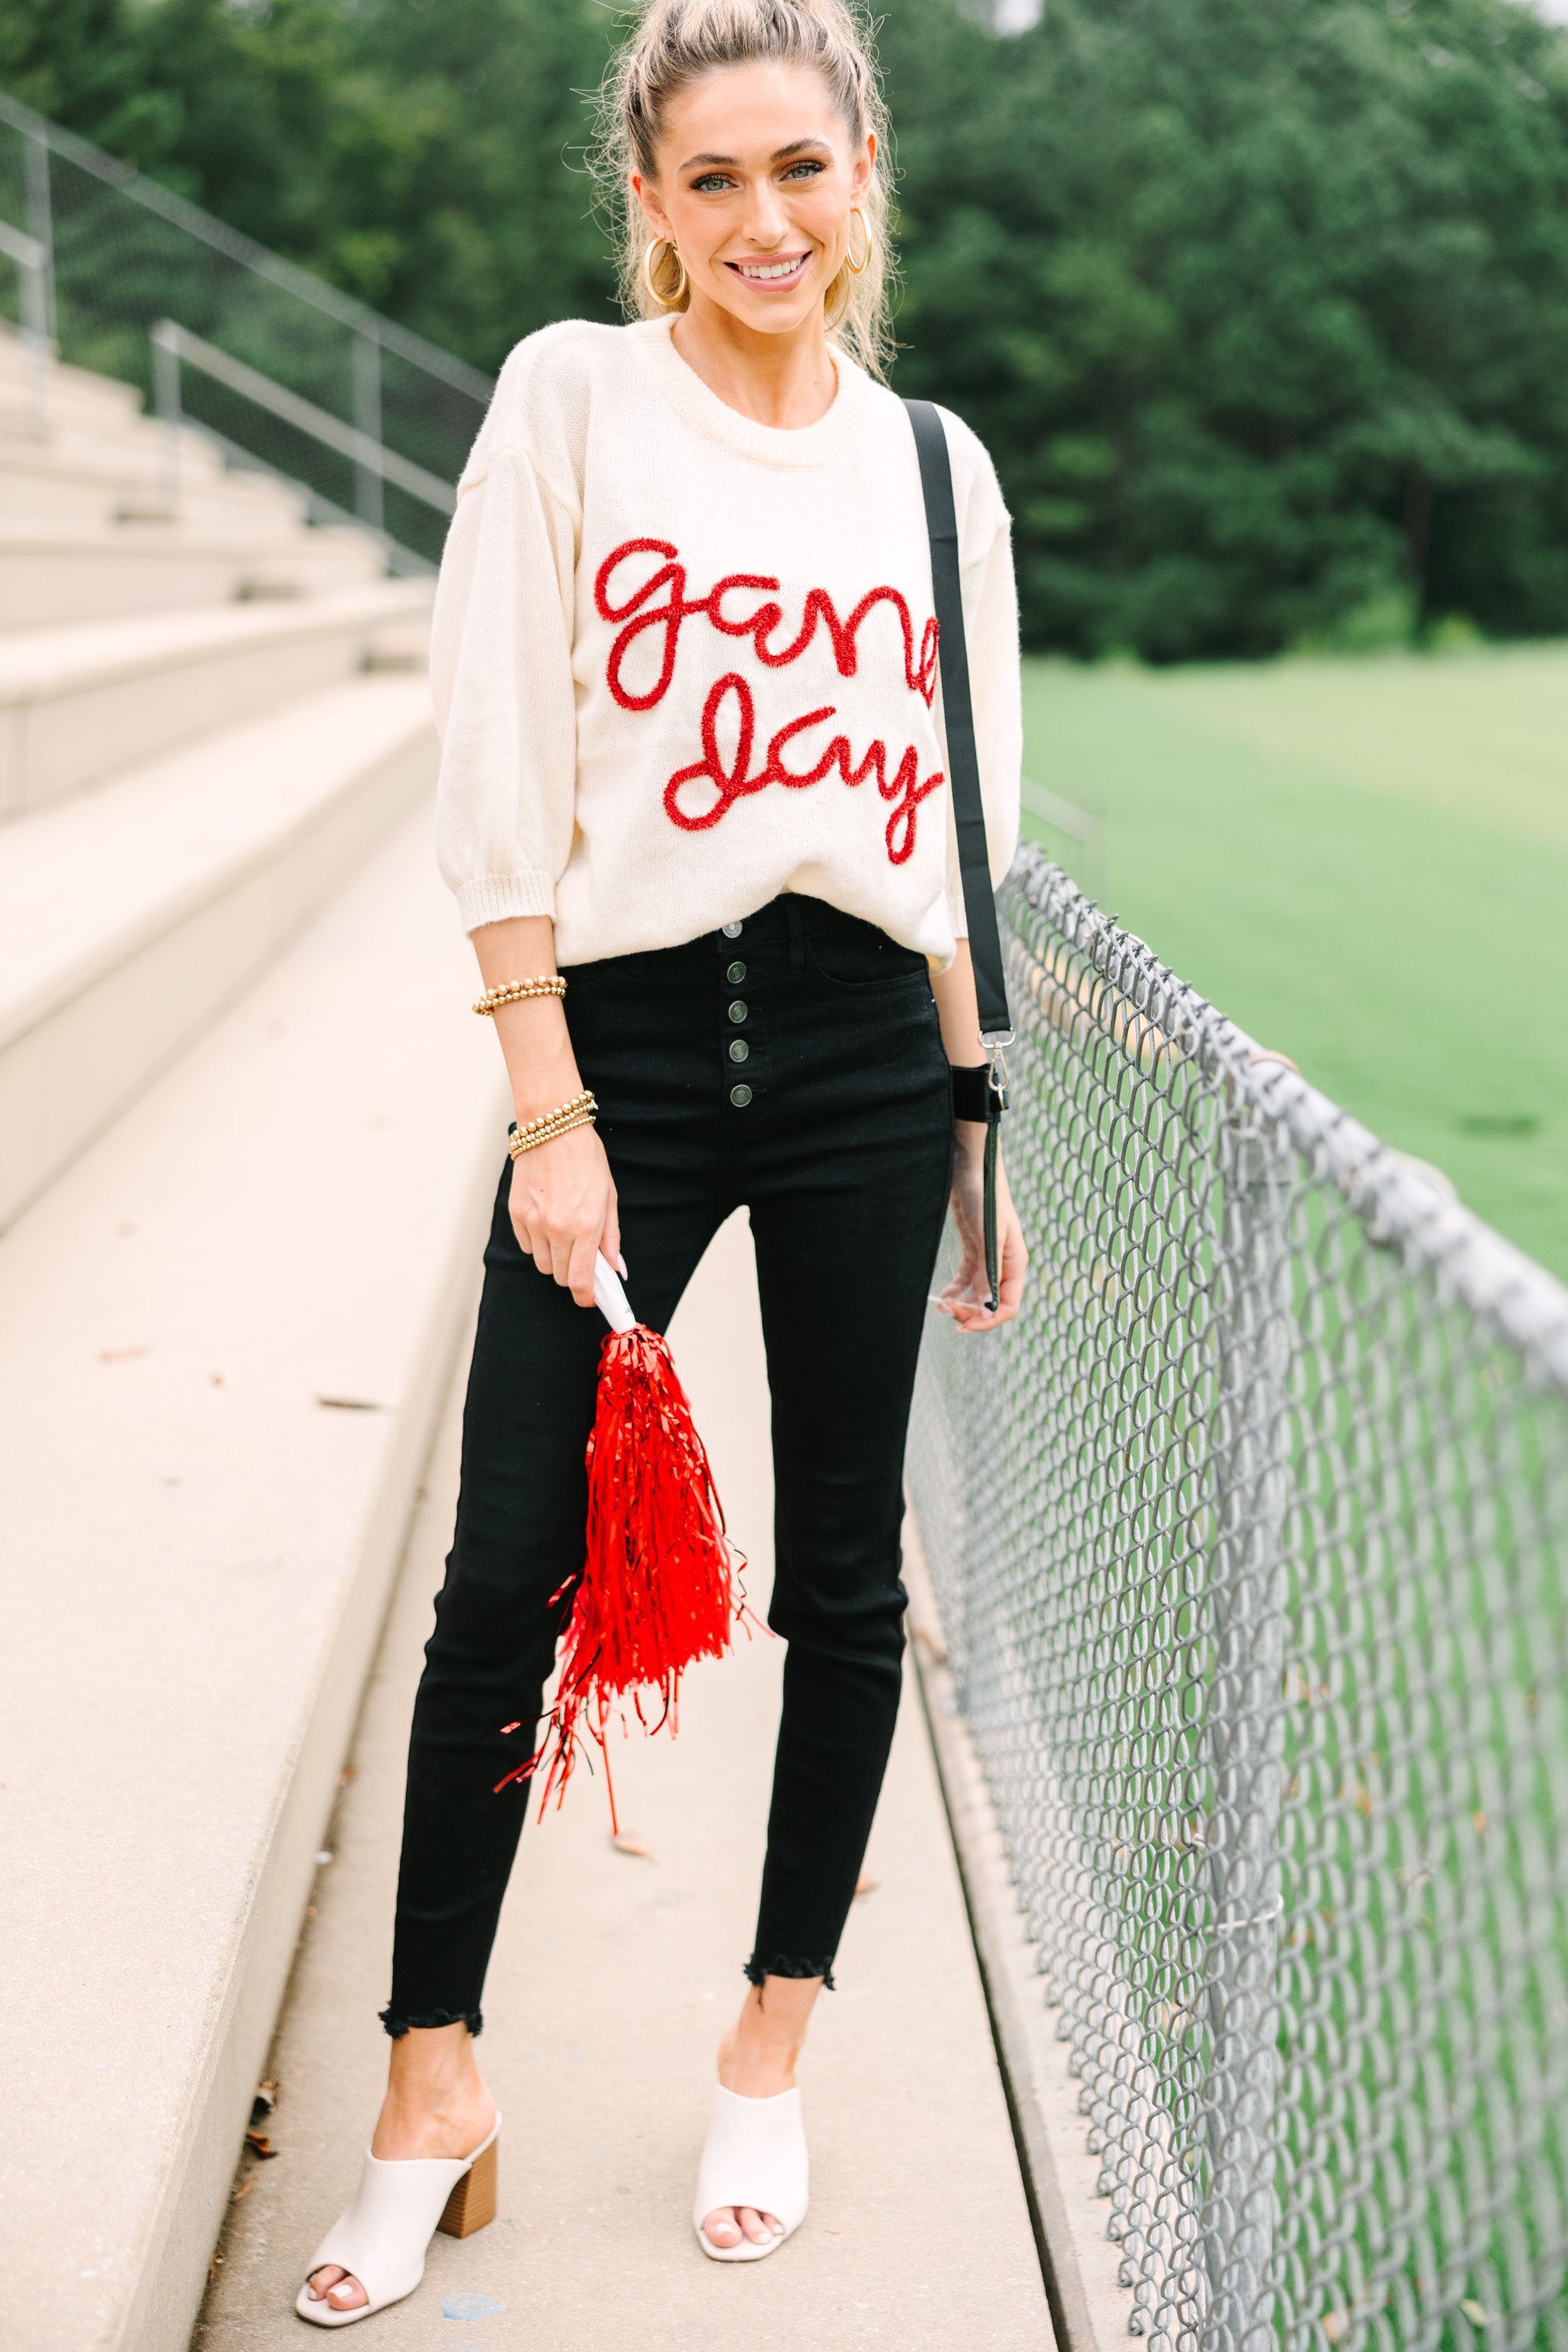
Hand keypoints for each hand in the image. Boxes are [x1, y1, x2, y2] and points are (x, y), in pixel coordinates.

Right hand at [509, 1122, 621, 1307]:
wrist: (552, 1126)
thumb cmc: (585, 1157)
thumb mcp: (608, 1196)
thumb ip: (611, 1237)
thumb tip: (616, 1268)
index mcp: (586, 1225)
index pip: (579, 1281)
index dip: (584, 1296)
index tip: (589, 1298)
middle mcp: (558, 1228)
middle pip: (559, 1276)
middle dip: (572, 1273)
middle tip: (581, 1256)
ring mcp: (533, 1221)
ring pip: (542, 1264)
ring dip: (554, 1258)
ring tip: (564, 1233)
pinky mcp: (516, 1213)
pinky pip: (526, 1245)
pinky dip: (537, 1242)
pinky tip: (546, 1220)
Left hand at [935, 1128, 1027, 1333]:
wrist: (971, 1169)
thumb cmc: (985, 1198)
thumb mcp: (988, 1236)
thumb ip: (989, 1271)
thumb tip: (987, 1305)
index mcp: (1015, 1264)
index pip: (1007, 1306)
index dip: (987, 1321)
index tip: (964, 1324)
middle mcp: (1004, 1265)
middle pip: (990, 1303)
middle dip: (970, 1312)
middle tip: (946, 1311)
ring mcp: (989, 1259)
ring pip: (977, 1294)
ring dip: (961, 1303)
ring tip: (941, 1305)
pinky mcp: (974, 1251)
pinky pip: (966, 1280)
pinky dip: (955, 1290)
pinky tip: (943, 1295)